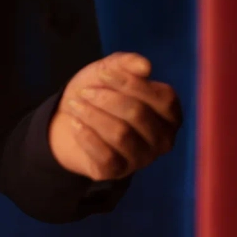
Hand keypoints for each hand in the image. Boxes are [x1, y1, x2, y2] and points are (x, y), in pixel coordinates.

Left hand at [48, 51, 181, 180]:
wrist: (67, 122)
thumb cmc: (98, 94)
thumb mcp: (108, 72)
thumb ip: (126, 64)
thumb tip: (145, 66)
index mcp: (169, 113)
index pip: (163, 97)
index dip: (131, 83)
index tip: (102, 74)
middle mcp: (163, 138)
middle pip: (138, 115)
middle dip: (106, 99)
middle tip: (84, 92)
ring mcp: (142, 158)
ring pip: (120, 134)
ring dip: (92, 116)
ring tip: (74, 105)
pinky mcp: (118, 172)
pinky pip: (105, 156)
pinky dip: (86, 136)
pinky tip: (75, 124)